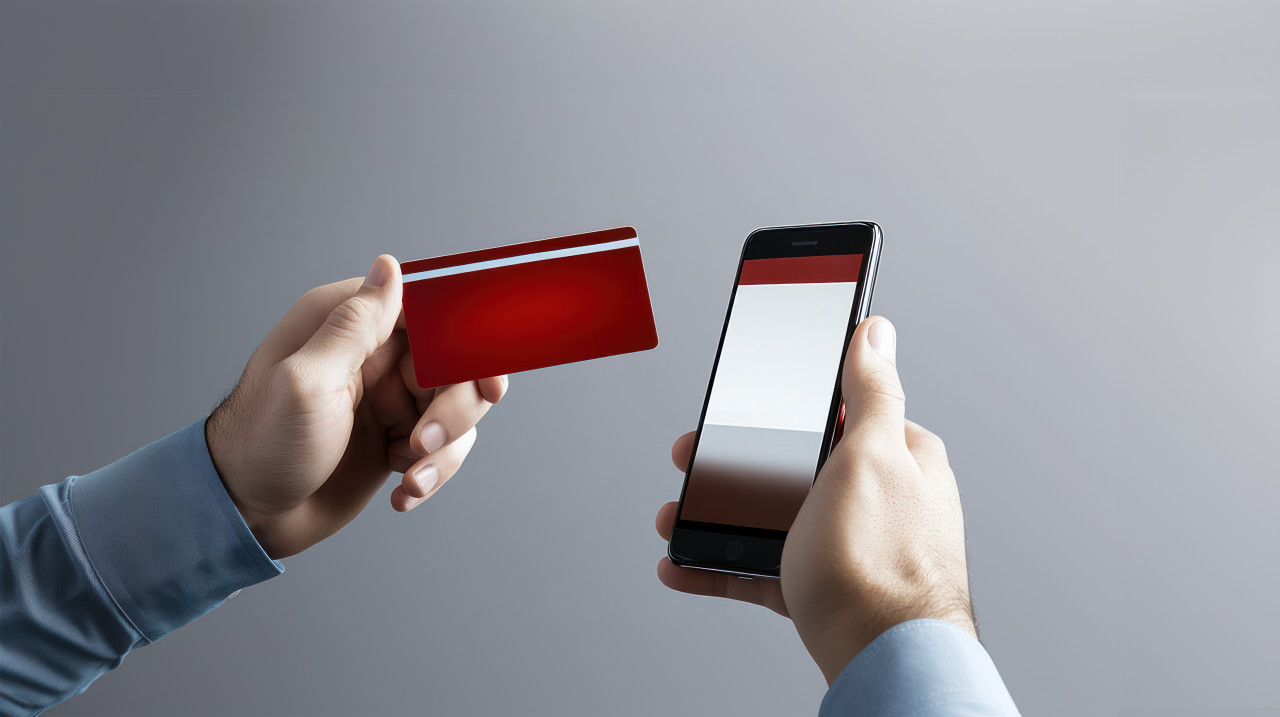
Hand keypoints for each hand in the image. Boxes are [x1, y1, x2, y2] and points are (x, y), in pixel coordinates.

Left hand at [206, 255, 506, 558]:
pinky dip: (433, 471)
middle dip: (455, 408)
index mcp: (348, 324)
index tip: (483, 379)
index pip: (429, 309)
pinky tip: (403, 491)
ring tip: (409, 476)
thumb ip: (354, 326)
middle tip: (424, 441)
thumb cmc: (262, 446)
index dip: (466, 339)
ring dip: (445, 448)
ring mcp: (389, 398)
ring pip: (459, 407)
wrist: (248, 515)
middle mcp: (375, 354)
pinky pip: (444, 445)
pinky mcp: (397, 437)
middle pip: (456, 363)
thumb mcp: (307, 381)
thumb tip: (390, 266)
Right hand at [655, 317, 973, 682]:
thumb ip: (871, 389)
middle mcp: (881, 501)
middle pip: (795, 467)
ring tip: (673, 516)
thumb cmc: (880, 563)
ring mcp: (850, 548)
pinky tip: (683, 562)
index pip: (844, 411)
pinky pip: (761, 568)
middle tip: (691, 457)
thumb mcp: (870, 455)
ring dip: (716, 515)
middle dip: (736, 465)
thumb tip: (875, 330)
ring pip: (772, 518)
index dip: (788, 404)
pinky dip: (719, 564)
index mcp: (901, 458)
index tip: (743, 404)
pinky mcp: (823, 591)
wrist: (882, 662)